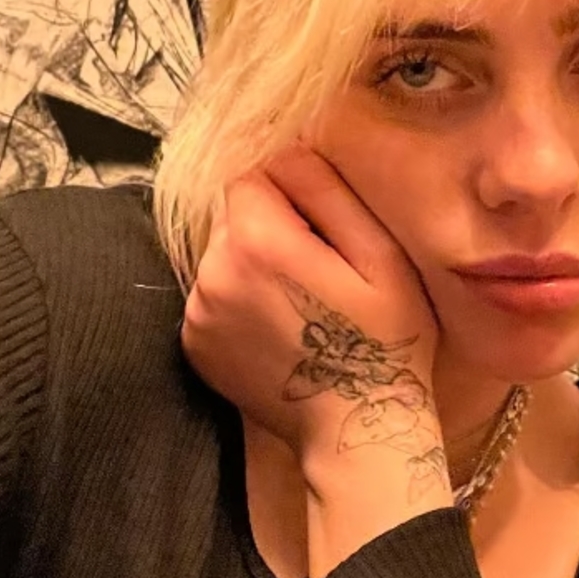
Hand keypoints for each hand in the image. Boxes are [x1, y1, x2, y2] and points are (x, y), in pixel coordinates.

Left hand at [182, 145, 447, 502]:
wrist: (356, 433)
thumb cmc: (385, 340)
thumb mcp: (378, 254)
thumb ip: (326, 190)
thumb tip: (289, 144)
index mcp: (256, 242)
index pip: (251, 174)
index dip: (290, 190)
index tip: (323, 226)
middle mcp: (211, 273)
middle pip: (232, 213)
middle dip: (270, 223)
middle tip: (319, 265)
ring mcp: (197, 313)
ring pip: (220, 253)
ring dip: (252, 261)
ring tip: (301, 301)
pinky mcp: (193, 344)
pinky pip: (212, 293)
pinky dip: (238, 298)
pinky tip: (280, 326)